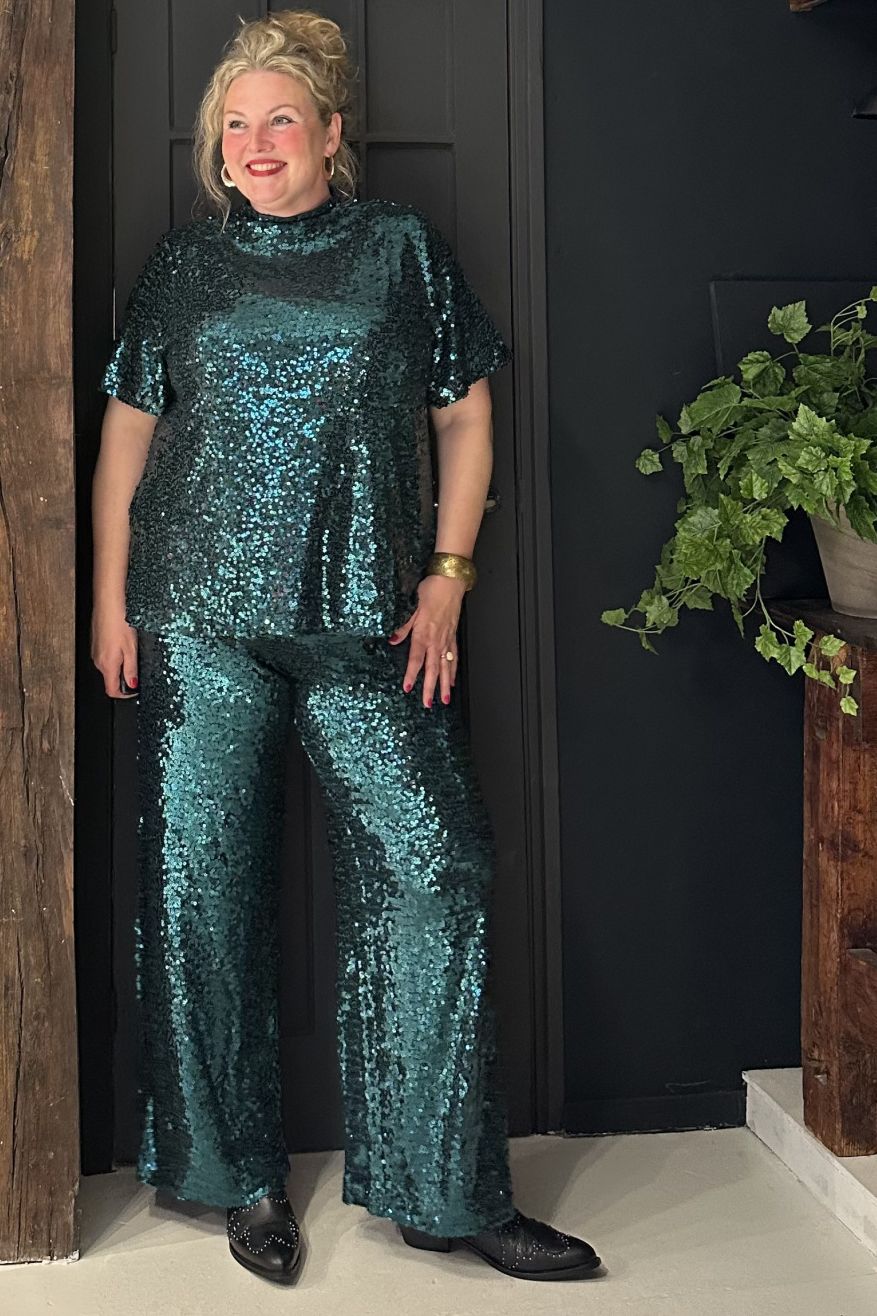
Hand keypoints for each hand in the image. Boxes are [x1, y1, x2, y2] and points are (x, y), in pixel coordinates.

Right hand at [91, 604, 138, 698]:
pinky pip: (105, 656)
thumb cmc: (120, 622)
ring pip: (108, 667)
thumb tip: (132, 684)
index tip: (134, 691)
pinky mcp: (95, 643)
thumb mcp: (132, 648)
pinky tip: (121, 643)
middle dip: (124, 678)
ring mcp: (95, 652)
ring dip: (120, 665)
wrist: (108, 603)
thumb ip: (131, 669)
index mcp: (108, 665)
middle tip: (136, 667)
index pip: (112, 690)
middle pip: (110, 679)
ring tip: (130, 650)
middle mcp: (98, 661)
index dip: (124, 695)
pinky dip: (114, 655)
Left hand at [388, 573, 466, 707]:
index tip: (407, 688)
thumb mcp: (412, 606)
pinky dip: (453, 671)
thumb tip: (393, 639)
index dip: (411, 674)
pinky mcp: (454, 636)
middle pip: (432, 669)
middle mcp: (437, 639)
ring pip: (445, 667)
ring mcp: (447, 639)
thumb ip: (403, 626)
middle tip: (428, 704)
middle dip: (430, 687)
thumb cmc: (432, 590)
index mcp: (424, 633)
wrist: (450, 581)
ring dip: (444, 684)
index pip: (416, 659)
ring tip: (443, 699)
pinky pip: (454, 657)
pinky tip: (452, 681)